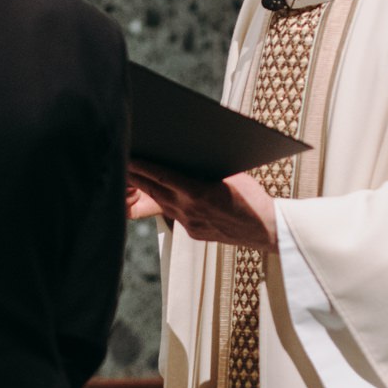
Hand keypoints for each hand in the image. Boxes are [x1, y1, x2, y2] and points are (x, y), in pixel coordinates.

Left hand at [128, 160, 277, 250]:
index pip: (161, 177)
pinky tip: (161, 193)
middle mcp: (189, 211)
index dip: (141, 167)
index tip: (126, 157)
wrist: (267, 229)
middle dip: (136, 176)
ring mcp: (190, 224)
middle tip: (120, 161)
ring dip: (147, 190)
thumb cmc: (252, 197)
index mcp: (198, 193)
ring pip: (162, 203)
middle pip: (154, 190)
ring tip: (133, 175)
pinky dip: (168, 203)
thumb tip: (186, 154)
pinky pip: (175, 215)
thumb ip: (205, 169)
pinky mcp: (194, 233)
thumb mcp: (230, 175)